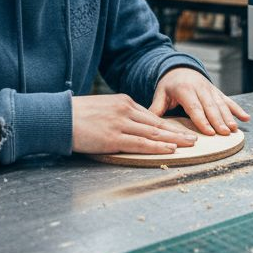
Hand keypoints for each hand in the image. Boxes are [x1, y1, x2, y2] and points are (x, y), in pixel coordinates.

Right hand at [71, 94, 198, 154]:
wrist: (58, 117)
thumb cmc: (76, 115)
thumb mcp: (103, 108)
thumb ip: (119, 115)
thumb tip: (131, 125)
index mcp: (123, 102)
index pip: (151, 115)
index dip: (168, 125)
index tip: (181, 130)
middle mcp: (125, 110)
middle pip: (157, 123)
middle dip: (177, 132)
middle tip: (194, 137)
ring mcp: (120, 124)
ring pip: (153, 133)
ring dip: (173, 140)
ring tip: (189, 144)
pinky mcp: (113, 138)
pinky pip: (140, 144)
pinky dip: (157, 147)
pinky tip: (169, 150)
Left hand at [150, 68, 250, 135]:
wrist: (180, 68)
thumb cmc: (169, 85)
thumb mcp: (160, 94)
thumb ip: (156, 108)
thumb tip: (148, 124)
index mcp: (185, 90)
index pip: (194, 107)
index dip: (202, 120)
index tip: (209, 132)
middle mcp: (200, 88)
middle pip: (210, 107)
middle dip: (218, 120)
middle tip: (224, 133)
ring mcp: (211, 90)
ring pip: (221, 104)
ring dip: (229, 117)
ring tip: (234, 129)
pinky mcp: (217, 92)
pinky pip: (229, 101)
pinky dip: (238, 109)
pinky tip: (246, 118)